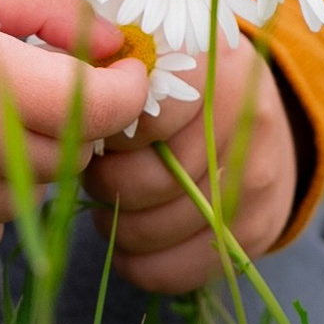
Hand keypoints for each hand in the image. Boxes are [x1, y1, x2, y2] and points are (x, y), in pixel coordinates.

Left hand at [84, 34, 297, 293]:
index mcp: (209, 60)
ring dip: (119, 228)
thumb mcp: (147, 57)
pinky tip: (130, 247)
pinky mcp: (259, 224)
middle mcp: (245, 114)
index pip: (145, 110)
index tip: (98, 132)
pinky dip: (143, 265)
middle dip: (106, 185)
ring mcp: (259, 173)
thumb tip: (64, 117)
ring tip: (110, 208)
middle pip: (153, 177)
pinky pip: (183, 267)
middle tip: (97, 176)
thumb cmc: (176, 86)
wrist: (255, 117)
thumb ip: (104, 69)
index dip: (108, 130)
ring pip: (161, 226)